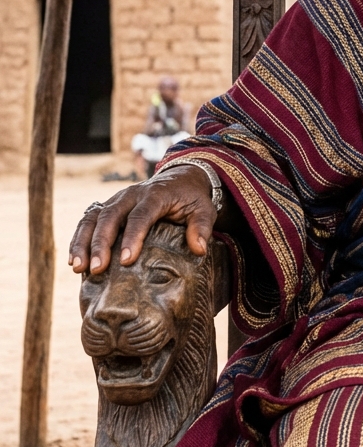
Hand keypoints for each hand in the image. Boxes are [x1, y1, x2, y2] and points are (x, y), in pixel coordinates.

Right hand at [69, 165, 215, 275]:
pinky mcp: (108, 206)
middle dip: (101, 242)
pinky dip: (78, 238)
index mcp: (156, 195)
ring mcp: (117, 199)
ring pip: (94, 216)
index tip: (126, 260)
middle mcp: (132, 195)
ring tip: (78, 267)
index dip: (133, 237)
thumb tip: (199, 249)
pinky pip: (88, 219)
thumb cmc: (191, 199)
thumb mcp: (204, 209)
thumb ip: (202, 227)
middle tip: (96, 268)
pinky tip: (73, 260)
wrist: (179, 179)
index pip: (141, 215)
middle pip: (111, 215)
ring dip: (83, 241)